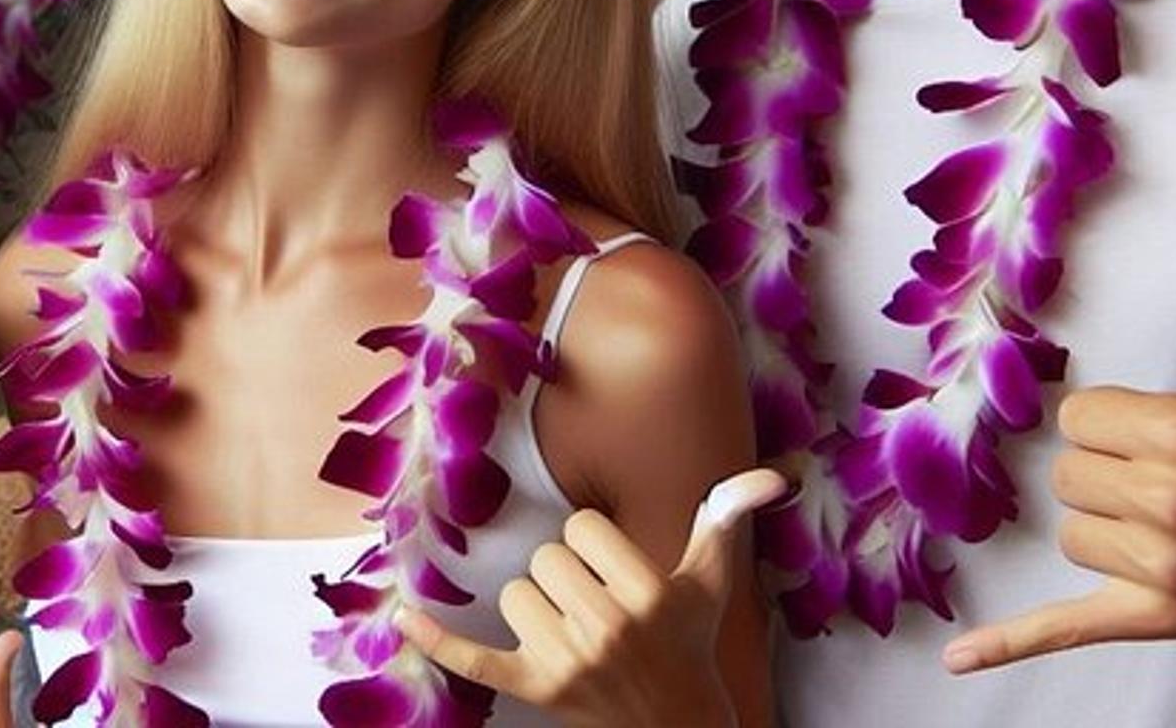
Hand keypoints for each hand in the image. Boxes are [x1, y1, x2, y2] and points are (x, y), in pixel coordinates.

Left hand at [401, 469, 786, 726]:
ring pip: (516, 595)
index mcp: (646, 593)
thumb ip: (729, 517)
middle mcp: (607, 628)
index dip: (595, 544)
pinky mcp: (536, 689)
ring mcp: (569, 662)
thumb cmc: (688, 639)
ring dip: (537, 607)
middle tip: (598, 606)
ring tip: (574, 630)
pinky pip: (474, 658)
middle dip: (567, 577)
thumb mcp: (712, 579)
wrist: (676, 723)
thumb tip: (772, 473)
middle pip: (546, 560)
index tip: (618, 571)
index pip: (581, 529)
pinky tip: (403, 619)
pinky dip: (437, 641)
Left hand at [945, 211, 1175, 670]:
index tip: (1155, 431)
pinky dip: (1008, 646)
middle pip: (1068, 475)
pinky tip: (956, 661)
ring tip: (1170, 521)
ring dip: (1105, 525)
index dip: (1108, 423)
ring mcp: (1165, 566)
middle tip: (1170, 478)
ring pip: (1069, 532)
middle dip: (1108, 472)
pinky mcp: (1154, 616)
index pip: (1077, 420)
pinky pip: (1064, 628)